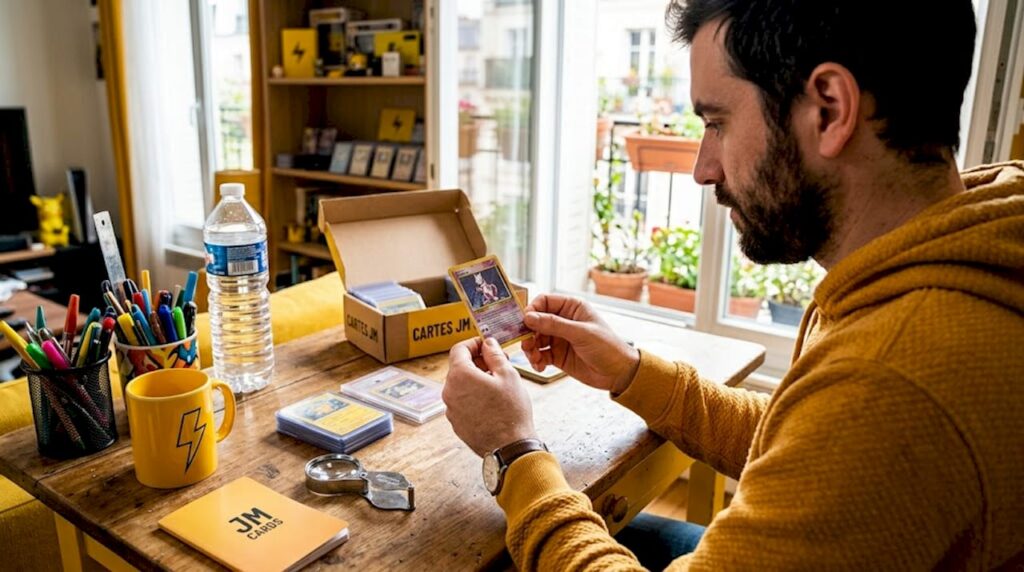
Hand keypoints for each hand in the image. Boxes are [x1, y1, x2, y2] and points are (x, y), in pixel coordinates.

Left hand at [443, 337, 537, 456]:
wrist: (510, 447)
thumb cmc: (511, 412)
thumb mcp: (508, 375)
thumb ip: (494, 355)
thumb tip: (488, 343)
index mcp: (460, 376)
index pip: (459, 349)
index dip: (473, 343)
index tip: (485, 344)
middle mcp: (449, 392)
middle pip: (458, 367)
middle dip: (477, 362)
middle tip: (497, 363)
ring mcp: (451, 409)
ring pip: (460, 386)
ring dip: (475, 379)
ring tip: (497, 384)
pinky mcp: (456, 423)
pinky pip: (462, 402)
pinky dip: (473, 396)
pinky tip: (491, 401)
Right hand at [521, 294, 639, 393]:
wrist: (619, 373)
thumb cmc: (607, 347)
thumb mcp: (581, 333)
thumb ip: (554, 325)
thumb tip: (529, 317)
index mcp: (572, 307)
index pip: (544, 301)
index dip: (532, 310)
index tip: (524, 322)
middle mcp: (563, 321)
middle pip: (536, 322)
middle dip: (528, 333)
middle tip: (526, 345)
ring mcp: (560, 338)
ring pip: (535, 339)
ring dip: (530, 349)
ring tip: (534, 358)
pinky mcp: (558, 355)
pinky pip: (540, 355)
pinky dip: (536, 360)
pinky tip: (540, 366)